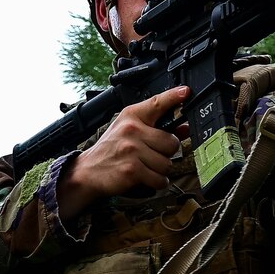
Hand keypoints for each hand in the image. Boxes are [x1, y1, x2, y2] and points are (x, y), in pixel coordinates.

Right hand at [56, 86, 188, 217]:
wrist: (88, 170)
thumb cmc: (111, 149)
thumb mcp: (131, 132)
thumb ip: (157, 128)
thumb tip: (184, 129)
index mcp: (132, 116)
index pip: (157, 103)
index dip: (173, 97)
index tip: (186, 91)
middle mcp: (132, 130)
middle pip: (171, 142)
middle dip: (166, 153)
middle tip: (152, 155)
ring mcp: (132, 149)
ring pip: (167, 163)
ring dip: (161, 170)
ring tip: (146, 167)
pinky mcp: (132, 169)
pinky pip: (160, 179)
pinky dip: (157, 182)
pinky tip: (147, 178)